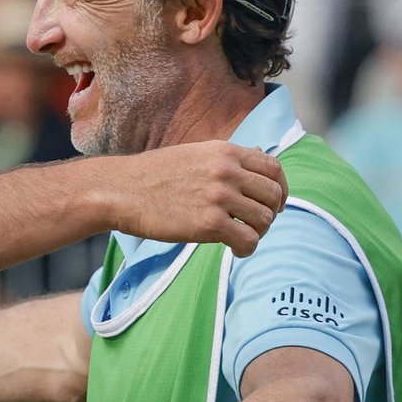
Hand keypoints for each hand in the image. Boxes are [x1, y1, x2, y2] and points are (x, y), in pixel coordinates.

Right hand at [107, 141, 286, 257]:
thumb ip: (227, 158)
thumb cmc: (153, 175)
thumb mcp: (194, 154)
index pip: (274, 168)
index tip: (273, 203)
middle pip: (273, 195)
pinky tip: (235, 250)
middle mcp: (226, 171)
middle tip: (254, 225)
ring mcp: (219, 197)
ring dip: (258, 233)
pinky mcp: (209, 224)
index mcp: (225, 151)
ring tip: (241, 238)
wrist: (121, 191)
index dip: (280, 188)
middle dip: (270, 213)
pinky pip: (248, 240)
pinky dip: (246, 249)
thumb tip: (259, 156)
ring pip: (264, 219)